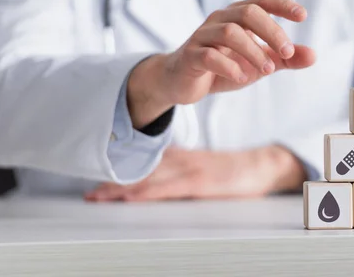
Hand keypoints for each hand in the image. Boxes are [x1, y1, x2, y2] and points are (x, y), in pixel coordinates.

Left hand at [85, 145, 306, 201]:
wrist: (261, 165)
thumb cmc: (236, 169)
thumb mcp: (206, 165)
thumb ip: (184, 168)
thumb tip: (163, 175)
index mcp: (184, 157)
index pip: (147, 165)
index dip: (123, 173)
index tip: (102, 181)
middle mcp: (183, 161)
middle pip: (143, 172)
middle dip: (115, 183)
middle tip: (92, 194)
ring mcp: (191, 171)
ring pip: (150, 179)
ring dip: (124, 188)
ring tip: (101, 197)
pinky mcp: (200, 183)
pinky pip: (169, 188)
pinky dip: (148, 192)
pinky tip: (133, 196)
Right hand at [126, 0, 314, 127]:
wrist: (182, 81)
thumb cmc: (224, 66)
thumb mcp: (259, 63)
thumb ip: (284, 59)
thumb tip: (313, 55)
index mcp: (238, 16)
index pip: (262, 0)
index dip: (283, 4)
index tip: (303, 16)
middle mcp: (220, 20)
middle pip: (249, 13)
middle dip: (272, 32)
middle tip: (287, 53)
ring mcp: (203, 36)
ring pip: (229, 33)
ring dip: (254, 51)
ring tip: (267, 70)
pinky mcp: (191, 56)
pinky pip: (209, 56)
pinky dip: (229, 67)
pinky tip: (242, 78)